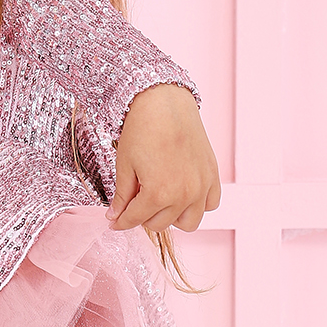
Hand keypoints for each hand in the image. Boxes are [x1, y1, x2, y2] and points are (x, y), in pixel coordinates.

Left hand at [110, 83, 220, 232]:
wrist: (165, 102)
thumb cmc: (142, 128)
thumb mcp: (125, 165)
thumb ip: (122, 196)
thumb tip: (115, 216)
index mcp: (158, 193)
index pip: (135, 220)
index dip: (121, 222)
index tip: (115, 222)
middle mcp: (184, 195)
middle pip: (159, 224)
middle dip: (143, 216)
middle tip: (135, 201)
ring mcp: (201, 186)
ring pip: (188, 223)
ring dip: (172, 216)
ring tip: (160, 201)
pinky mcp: (212, 175)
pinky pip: (209, 205)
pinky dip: (196, 205)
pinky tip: (182, 193)